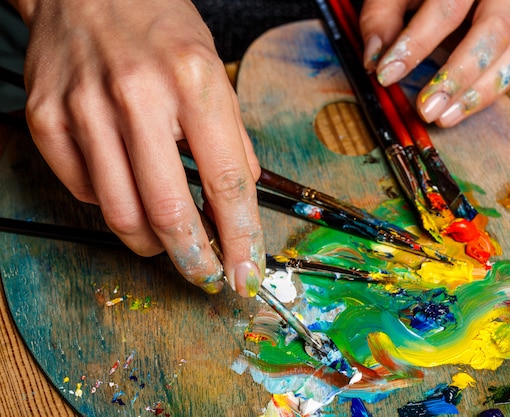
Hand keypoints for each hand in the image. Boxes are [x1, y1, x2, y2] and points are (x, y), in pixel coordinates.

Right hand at [11, 0, 264, 295]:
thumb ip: (231, 139)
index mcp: (193, 81)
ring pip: (121, 214)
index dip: (241, 239)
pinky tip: (127, 190)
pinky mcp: (47, 118)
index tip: (246, 273)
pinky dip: (112, 205)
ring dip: (152, 243)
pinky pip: (84, 191)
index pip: (226, 183)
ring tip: (168, 239)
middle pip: (169, 212)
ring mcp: (85, 108)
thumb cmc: (158, 26)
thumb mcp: (214, 70)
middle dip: (194, 260)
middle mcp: (138, 96)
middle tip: (206, 274)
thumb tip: (240, 199)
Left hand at [359, 0, 509, 126]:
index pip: (447, 8)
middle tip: (426, 109)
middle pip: (493, 31)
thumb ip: (383, 16)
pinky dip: (495, 88)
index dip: (416, 43)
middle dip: (457, 76)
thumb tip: (374, 61)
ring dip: (481, 92)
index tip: (387, 74)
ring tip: (445, 117)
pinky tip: (464, 106)